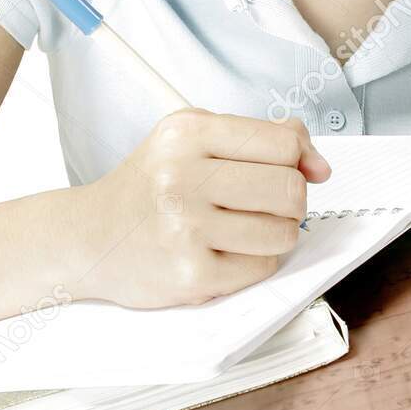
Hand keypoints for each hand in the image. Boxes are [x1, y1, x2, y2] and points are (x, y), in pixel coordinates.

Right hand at [72, 109, 332, 309]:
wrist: (90, 237)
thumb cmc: (149, 186)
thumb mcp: (193, 139)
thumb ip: (261, 138)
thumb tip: (319, 166)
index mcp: (187, 134)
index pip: (284, 144)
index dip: (297, 161)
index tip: (286, 171)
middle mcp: (182, 177)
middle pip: (290, 190)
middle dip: (287, 201)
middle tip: (260, 205)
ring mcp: (185, 229)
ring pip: (283, 233)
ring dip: (273, 235)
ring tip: (239, 229)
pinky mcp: (191, 275)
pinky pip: (261, 268)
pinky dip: (252, 263)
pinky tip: (221, 252)